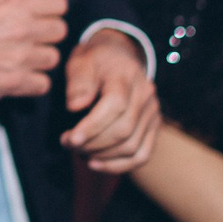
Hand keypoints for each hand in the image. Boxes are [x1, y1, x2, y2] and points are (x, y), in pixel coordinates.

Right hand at [0, 0, 66, 100]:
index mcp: (17, 3)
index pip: (60, 3)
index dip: (50, 7)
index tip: (41, 13)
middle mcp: (23, 28)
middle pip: (60, 30)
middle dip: (46, 32)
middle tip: (29, 35)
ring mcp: (20, 57)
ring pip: (53, 58)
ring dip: (40, 58)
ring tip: (22, 56)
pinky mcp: (14, 82)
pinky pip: (43, 84)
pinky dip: (33, 81)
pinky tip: (19, 74)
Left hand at [59, 30, 159, 172]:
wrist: (118, 56)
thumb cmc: (94, 61)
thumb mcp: (81, 62)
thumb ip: (78, 82)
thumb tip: (75, 107)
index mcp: (126, 75)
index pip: (115, 105)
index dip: (92, 126)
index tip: (69, 138)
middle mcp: (145, 94)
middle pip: (124, 129)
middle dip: (92, 144)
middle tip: (68, 144)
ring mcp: (153, 112)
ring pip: (132, 146)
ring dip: (102, 156)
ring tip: (79, 152)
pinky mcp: (154, 126)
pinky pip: (142, 155)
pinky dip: (119, 165)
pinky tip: (96, 164)